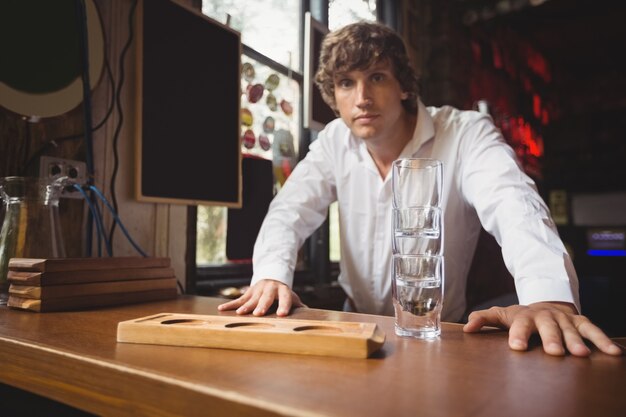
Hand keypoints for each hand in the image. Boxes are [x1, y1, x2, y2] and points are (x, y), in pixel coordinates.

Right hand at [217, 279, 304, 316]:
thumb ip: (298, 305)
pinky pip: (238, 299)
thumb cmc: (283, 292)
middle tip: (258, 314)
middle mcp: (269, 289)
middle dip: (261, 305)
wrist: (272, 277)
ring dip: (245, 306)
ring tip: (240, 314)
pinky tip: (221, 309)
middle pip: (266, 298)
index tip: (282, 314)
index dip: (284, 305)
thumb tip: (309, 313)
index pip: (285, 297)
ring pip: (251, 298)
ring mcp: (257, 290)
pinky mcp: (248, 292)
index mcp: (283, 290)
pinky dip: (230, 305)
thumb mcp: (291, 296)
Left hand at [463, 302, 622, 356]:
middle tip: (554, 352)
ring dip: (576, 341)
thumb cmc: (521, 316)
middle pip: (548, 328)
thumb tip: (466, 327)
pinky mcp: (580, 322)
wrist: (546, 304)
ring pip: (571, 330)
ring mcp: (564, 319)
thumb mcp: (502, 315)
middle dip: (552, 339)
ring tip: (581, 355)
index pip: (520, 325)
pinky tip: (612, 353)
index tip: (516, 347)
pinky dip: (602, 340)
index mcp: (525, 316)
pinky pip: (593, 330)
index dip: (518, 335)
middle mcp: (546, 317)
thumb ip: (484, 319)